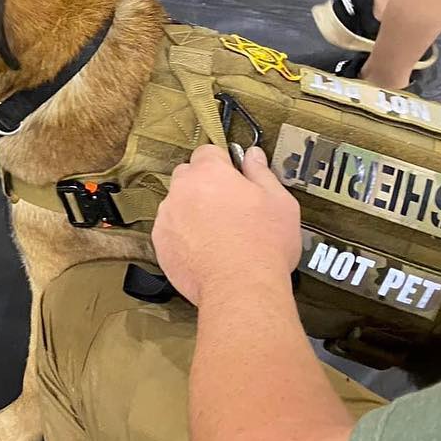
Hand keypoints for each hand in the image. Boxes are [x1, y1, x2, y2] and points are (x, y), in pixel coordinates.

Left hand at [153, 145, 301, 307]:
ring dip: (192, 211)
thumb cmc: (265, 244)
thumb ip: (261, 173)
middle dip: (205, 185)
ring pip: (178, 204)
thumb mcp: (279, 202)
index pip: (208, 152)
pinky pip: (170, 230)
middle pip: (188, 175)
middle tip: (229, 208)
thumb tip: (252, 154)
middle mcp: (181, 189)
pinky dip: (183, 236)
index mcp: (209, 173)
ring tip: (218, 235)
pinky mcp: (160, 242)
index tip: (236, 179)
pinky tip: (205, 251)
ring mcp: (167, 216)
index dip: (223, 164)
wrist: (241, 289)